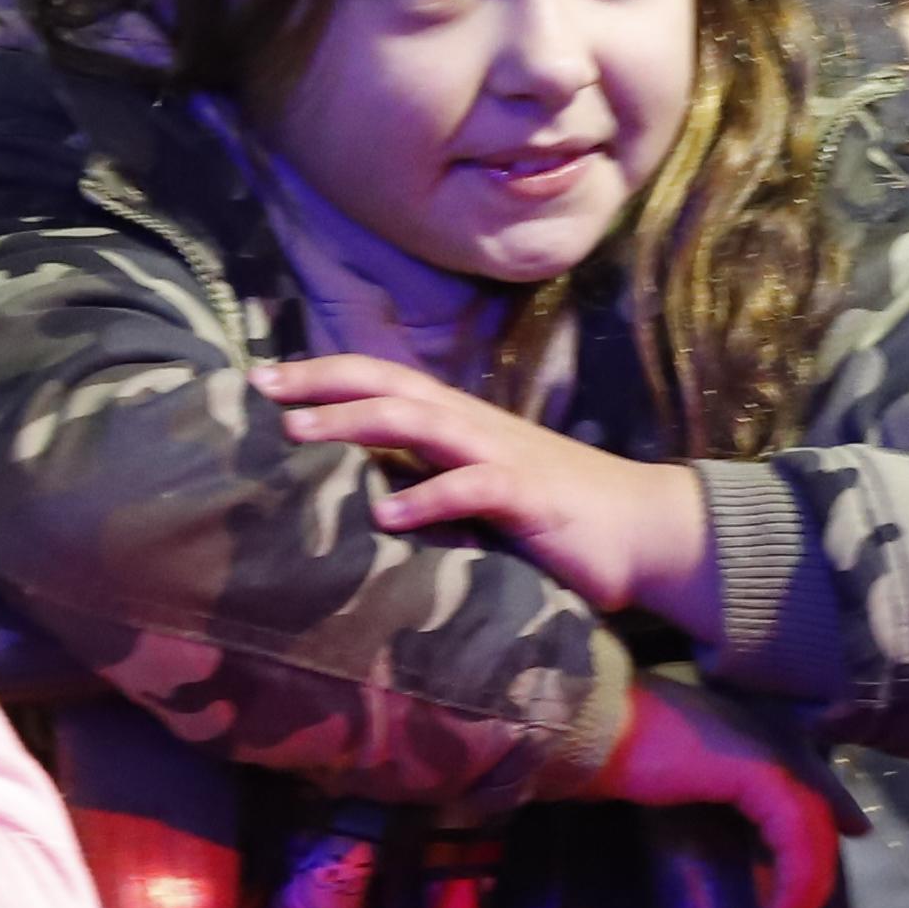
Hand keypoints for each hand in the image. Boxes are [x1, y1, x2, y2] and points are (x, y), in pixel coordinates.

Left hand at [256, 353, 716, 626]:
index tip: (261, 378)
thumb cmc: (556, 516)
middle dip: (322, 384)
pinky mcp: (532, 498)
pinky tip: (386, 515)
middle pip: (390, 386)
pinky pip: (474, 489)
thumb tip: (363, 489)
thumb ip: (432, 478)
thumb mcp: (483, 490)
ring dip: (355, 423)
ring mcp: (504, 457)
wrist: (647, 531)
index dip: (323, 375)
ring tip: (297, 433)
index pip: (384, 381)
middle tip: (262, 390)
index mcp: (461, 423)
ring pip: (421, 423)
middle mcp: (476, 427)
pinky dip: (429, 497)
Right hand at [568, 675, 836, 907]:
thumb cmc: (622, 753)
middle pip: (818, 828)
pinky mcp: (762, 774)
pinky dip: (792, 888)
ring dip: (801, 901)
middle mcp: (777, 746)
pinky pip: (795, 842)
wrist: (596, 728)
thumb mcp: (681, 787)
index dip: (809, 862)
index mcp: (761, 747)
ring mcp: (774, 758)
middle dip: (809, 892)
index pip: (807, 810)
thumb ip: (717, 802)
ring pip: (812, 839)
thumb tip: (736, 842)